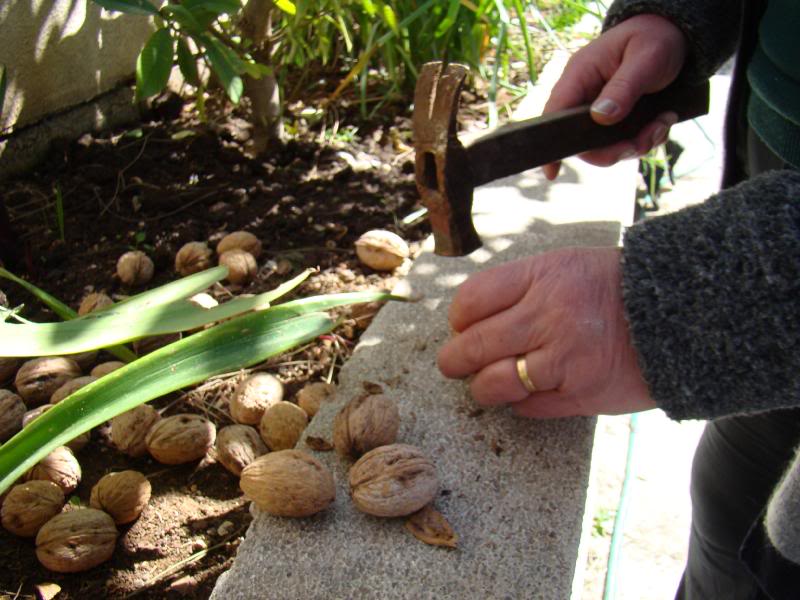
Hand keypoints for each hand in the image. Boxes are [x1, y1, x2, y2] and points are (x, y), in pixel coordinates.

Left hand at [437, 248, 655, 417]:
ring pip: (491, 384)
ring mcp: (565, 358)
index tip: (462, 327)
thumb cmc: (612, 289)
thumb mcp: (564, 266)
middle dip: (454, 360)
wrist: (680, 315)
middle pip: (472, 346)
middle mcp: (549, 316)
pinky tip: (529, 391)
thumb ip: (518, 288)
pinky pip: (526, 408)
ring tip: (486, 383)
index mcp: (542, 277)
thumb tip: (468, 321)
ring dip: (481, 388)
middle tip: (454, 364)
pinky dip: (519, 403)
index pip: (470, 301)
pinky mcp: (580, 394)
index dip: (458, 319)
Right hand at [543, 14, 688, 178]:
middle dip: (616, 149)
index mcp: (580, 75)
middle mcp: (585, 97)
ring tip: (662, 122)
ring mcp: (600, 111)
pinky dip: (647, 140)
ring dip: (638, 144)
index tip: (552, 172)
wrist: (675, 36)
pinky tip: (663, 121)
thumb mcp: (646, 58)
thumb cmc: (655, 39)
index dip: (552, 144)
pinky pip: (625, 144)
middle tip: (644, 140)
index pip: (555, 114)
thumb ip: (624, 87)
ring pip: (608, 148)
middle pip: (583, 141)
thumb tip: (601, 118)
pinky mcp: (618, 121)